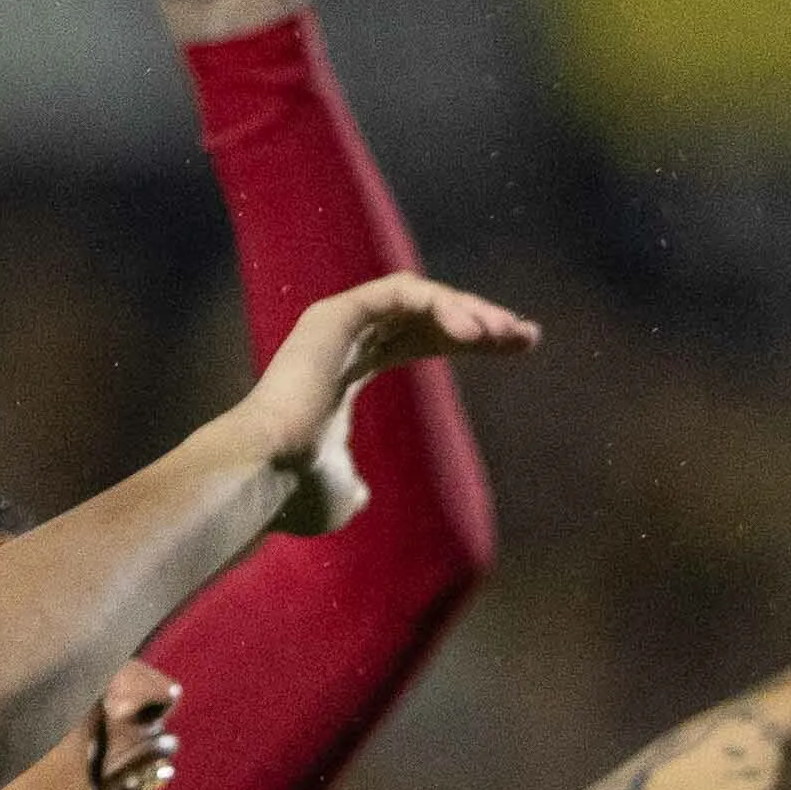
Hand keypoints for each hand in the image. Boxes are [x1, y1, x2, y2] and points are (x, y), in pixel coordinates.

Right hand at [232, 269, 534, 537]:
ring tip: (504, 336)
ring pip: (418, 296)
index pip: (416, 341)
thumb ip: (354, 481)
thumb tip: (360, 496)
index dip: (467, 341)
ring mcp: (335, 323)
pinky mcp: (334, 314)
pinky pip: (399, 293)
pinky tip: (472, 335)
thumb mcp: (340, 491)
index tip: (518, 347)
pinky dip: (439, 306)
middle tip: (526, 334)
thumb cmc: (297, 492)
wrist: (264, 479)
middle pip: (425, 313)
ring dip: (466, 311)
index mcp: (344, 372)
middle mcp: (340, 339)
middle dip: (479, 320)